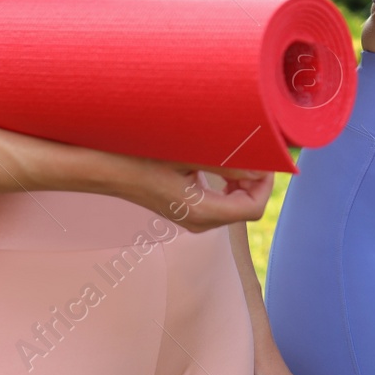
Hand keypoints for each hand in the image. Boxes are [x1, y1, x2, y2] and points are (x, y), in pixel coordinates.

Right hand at [131, 161, 276, 233]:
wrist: (109, 169)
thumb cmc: (143, 157)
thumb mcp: (188, 155)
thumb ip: (226, 164)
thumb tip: (261, 169)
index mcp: (201, 211)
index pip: (253, 208)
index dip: (265, 184)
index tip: (264, 159)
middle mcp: (200, 222)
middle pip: (246, 208)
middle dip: (255, 181)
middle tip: (252, 152)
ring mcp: (193, 220)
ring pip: (235, 206)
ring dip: (242, 182)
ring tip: (236, 155)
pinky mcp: (188, 213)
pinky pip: (220, 204)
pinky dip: (229, 186)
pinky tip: (221, 164)